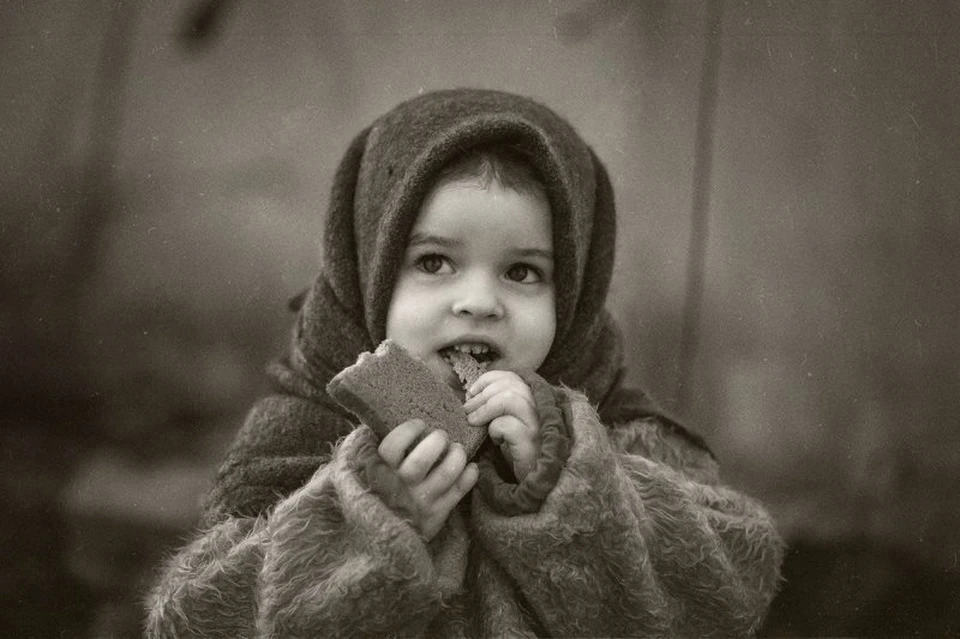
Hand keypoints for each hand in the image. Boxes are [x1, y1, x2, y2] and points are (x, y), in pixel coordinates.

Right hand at [373, 419, 477, 539]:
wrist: (378, 539)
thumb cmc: (371, 493)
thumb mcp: (358, 470)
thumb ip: (362, 447)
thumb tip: (370, 424)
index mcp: (380, 471)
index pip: (393, 446)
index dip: (409, 430)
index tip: (419, 424)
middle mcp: (401, 486)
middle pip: (422, 459)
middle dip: (437, 441)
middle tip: (441, 436)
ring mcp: (420, 501)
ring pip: (446, 473)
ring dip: (457, 456)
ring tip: (457, 449)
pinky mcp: (437, 514)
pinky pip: (459, 492)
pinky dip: (469, 476)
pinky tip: (470, 467)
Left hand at [463, 370, 540, 481]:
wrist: (530, 479)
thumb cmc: (514, 449)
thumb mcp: (505, 421)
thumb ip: (495, 405)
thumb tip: (470, 394)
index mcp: (533, 400)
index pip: (512, 377)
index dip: (489, 380)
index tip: (471, 392)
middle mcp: (540, 409)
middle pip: (511, 385)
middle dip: (483, 395)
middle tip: (467, 410)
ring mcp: (538, 425)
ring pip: (511, 399)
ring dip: (486, 408)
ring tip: (473, 421)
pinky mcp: (532, 442)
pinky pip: (509, 425)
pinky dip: (495, 429)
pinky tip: (495, 440)